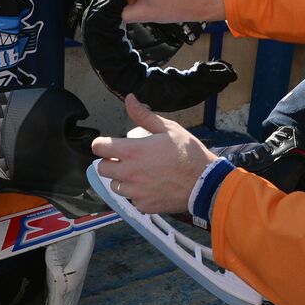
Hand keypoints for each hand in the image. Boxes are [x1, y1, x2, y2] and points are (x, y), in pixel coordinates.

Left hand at [91, 95, 219, 213]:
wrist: (205, 183)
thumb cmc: (188, 153)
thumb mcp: (168, 128)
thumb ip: (144, 115)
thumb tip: (129, 99)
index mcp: (132, 151)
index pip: (99, 147)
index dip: (102, 144)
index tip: (110, 145)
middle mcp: (129, 173)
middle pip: (101, 169)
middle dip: (110, 162)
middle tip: (126, 159)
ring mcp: (135, 192)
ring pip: (114, 186)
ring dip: (122, 179)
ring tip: (139, 174)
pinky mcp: (143, 206)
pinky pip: (132, 200)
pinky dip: (137, 194)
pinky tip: (151, 187)